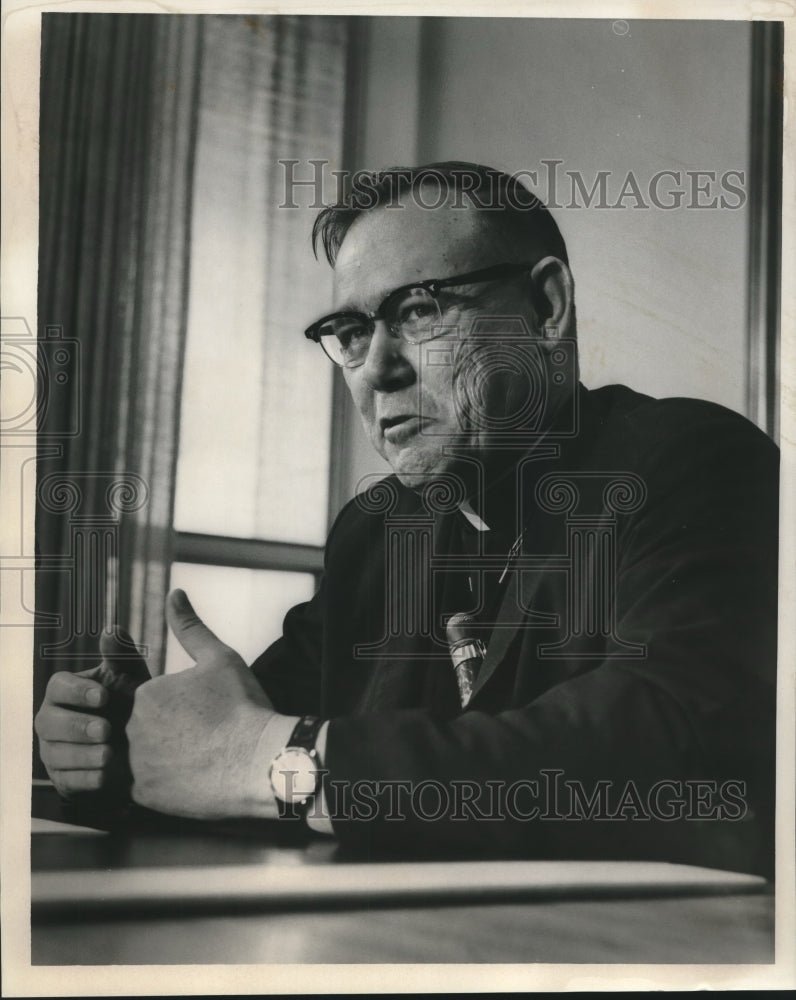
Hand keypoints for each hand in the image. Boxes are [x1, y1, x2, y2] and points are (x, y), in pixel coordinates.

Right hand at [34, 629, 149, 800]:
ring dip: (82, 755)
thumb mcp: (130, 677)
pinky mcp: (64, 780)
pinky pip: (67, 782)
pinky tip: (105, 775)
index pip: (58, 686)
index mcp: (65, 691)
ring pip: (56, 754)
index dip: (78, 691)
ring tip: (109, 753)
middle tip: (105, 729)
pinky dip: (86, 779)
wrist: (145, 745)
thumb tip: (111, 629)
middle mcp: (52, 720)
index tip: (104, 695)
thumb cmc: (133, 702)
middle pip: (49, 722)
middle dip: (77, 726)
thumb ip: (120, 654)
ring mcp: (54, 752)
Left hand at [127, 589, 282, 819]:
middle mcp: (131, 728)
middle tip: (204, 739)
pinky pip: (142, 788)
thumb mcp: (220, 658)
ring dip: (162, 759)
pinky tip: (190, 779)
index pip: (150, 700)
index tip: (204, 716)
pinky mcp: (144, 795)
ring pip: (140, 758)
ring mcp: (135, 764)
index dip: (179, 708)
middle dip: (168, 734)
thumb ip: (190, 626)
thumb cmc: (244, 707)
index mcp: (145, 694)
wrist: (261, 761)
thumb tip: (175, 594)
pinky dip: (163, 783)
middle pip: (142, 729)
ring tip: (197, 760)